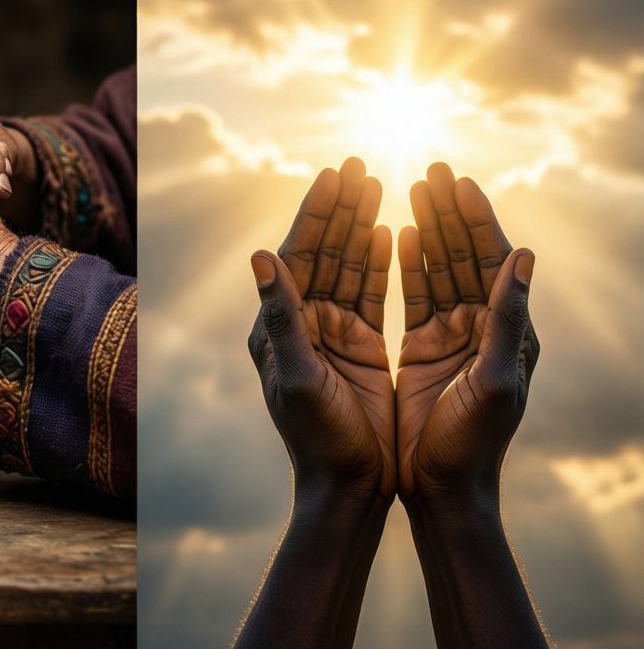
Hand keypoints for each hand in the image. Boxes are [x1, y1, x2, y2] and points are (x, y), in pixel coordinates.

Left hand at [248, 157, 393, 504]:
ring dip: (360, 226)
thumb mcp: (297, 377)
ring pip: (348, 266)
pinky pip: (370, 293)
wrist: (348, 485)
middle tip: (358, 164)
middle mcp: (301, 322)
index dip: (315, 214)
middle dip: (339, 208)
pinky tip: (390, 232)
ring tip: (377, 183)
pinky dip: (379, 263)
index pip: (297, 255)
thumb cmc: (317, 438)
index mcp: (277, 325)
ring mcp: (332, 333)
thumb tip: (258, 256)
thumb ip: (281, 317)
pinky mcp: (361, 347)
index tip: (333, 174)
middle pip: (323, 252)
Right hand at [396, 163, 539, 505]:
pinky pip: (415, 296)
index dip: (474, 219)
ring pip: (437, 269)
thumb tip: (525, 255)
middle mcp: (482, 326)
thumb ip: (508, 318)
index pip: (492, 260)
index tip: (456, 181)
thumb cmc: (472, 443)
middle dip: (448, 212)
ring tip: (410, 187)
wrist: (442, 488)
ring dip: (426, 228)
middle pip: (463, 255)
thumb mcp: (496, 381)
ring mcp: (452, 336)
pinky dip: (407, 265)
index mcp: (507, 330)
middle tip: (430, 170)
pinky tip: (397, 235)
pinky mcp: (421, 350)